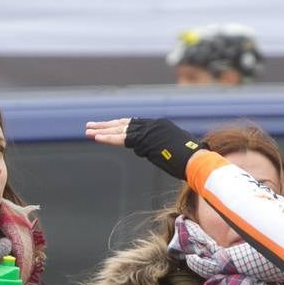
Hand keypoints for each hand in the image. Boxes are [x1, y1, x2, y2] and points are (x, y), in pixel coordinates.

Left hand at [86, 118, 203, 180]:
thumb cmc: (192, 160)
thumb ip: (165, 150)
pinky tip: (96, 137)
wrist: (196, 160)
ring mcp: (148, 130)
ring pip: (120, 129)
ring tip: (87, 130)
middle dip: (106, 125)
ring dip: (102, 130)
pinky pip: (122, 139)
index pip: (134, 125)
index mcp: (159, 126)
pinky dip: (108, 138)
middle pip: (124, 124)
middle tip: (90, 126)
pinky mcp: (145, 139)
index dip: (118, 127)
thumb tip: (163, 155)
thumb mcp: (176, 152)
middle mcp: (152, 125)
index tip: (106, 128)